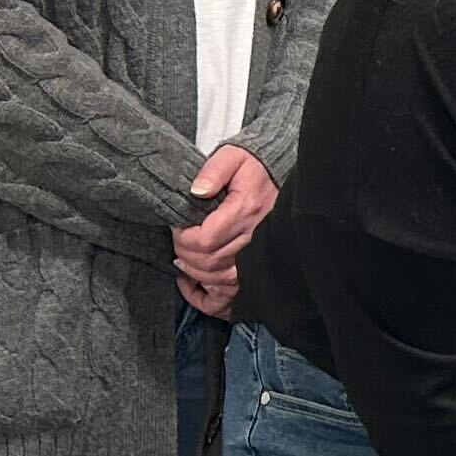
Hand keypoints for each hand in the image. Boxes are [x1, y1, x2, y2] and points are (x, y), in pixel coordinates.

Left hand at [173, 145, 278, 316]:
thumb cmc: (253, 168)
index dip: (183, 238)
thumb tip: (196, 192)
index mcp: (245, 212)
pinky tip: (195, 286)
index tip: (177, 227)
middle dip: (184, 255)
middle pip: (208, 262)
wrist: (278, 174)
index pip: (204, 240)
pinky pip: (232, 295)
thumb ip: (212, 172)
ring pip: (218, 280)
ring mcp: (257, 256)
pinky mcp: (257, 266)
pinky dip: (210, 298)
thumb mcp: (232, 157)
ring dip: (194, 274)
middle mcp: (254, 238)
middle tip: (177, 242)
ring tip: (182, 261)